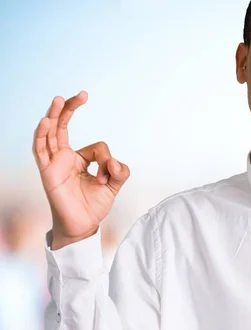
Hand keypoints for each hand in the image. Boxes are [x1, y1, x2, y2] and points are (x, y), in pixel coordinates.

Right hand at [32, 91, 129, 249]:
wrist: (83, 226)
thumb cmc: (94, 205)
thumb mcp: (115, 185)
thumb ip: (120, 172)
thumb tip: (115, 163)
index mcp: (81, 160)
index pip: (96, 147)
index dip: (107, 159)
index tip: (109, 174)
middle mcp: (65, 158)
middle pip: (63, 126)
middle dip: (70, 109)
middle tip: (82, 94)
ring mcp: (54, 164)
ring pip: (49, 134)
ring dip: (53, 115)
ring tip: (58, 99)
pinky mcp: (48, 172)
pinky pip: (41, 150)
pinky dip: (43, 135)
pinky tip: (47, 121)